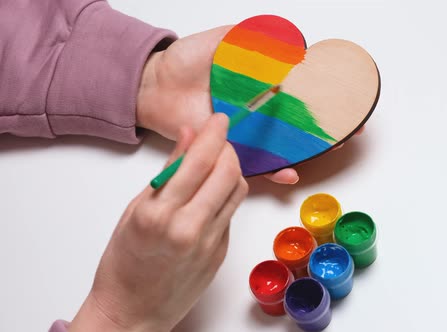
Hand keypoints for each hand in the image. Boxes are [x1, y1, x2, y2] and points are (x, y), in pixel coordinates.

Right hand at [69, 114, 247, 331]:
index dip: (213, 134)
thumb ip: (167, 172)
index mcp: (160, 214)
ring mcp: (210, 243)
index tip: (219, 119)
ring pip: (237, 191)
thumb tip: (188, 137)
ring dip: (232, 170)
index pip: (198, 161)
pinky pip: (231, 213)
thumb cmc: (124, 262)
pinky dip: (226, 196)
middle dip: (227, 148)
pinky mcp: (221, 253)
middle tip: (219, 140)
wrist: (133, 310)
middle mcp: (189, 228)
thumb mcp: (135, 210)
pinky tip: (211, 194)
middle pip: (228, 173)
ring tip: (216, 164)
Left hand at [136, 26, 362, 184]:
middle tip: (348, 131)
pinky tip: (290, 174)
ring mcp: (244, 132)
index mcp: (257, 85)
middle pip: (296, 123)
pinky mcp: (228, 149)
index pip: (298, 92)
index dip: (323, 96)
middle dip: (324, 128)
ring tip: (329, 152)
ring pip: (281, 146)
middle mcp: (256, 111)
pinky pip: (253, 164)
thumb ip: (249, 39)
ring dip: (307, 152)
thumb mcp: (221, 41)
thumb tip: (286, 40)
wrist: (154, 86)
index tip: (347, 98)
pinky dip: (272, 172)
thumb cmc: (185, 62)